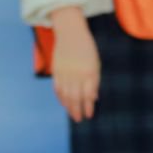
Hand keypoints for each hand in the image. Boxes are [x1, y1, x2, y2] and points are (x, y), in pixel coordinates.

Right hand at [49, 6, 99, 122]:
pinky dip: (61, 98)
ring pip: (66, 95)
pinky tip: (64, 104)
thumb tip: (94, 98)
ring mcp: (65, 73)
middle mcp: (77, 74)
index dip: (88, 106)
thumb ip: (94, 81)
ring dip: (69, 107)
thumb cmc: (87, 49)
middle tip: (80, 119)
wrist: (71, 33)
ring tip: (73, 115)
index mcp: (90, 72)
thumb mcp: (96, 63)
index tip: (89, 115)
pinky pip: (57, 88)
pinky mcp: (56, 71)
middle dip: (78, 110)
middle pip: (76, 97)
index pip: (88, 94)